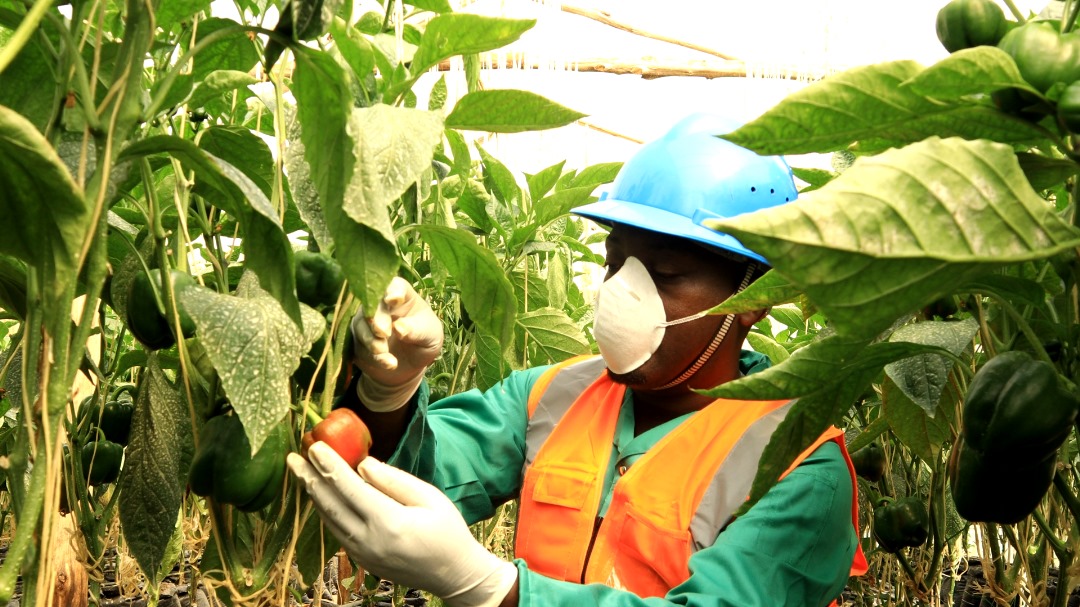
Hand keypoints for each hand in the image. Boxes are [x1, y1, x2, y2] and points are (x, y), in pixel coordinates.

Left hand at [287, 443, 517, 606]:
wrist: (453, 573)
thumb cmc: (447, 530)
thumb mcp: (429, 497)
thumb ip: (393, 480)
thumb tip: (362, 464)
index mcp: (389, 522)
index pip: (350, 488)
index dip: (329, 465)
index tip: (314, 445)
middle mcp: (369, 541)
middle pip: (330, 505)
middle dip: (309, 478)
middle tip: (292, 456)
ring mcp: (362, 554)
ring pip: (329, 520)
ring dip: (313, 494)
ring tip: (300, 472)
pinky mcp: (361, 561)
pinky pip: (337, 531)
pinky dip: (326, 510)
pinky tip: (321, 495)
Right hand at [350, 277, 442, 410]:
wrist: (410, 366)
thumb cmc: (425, 341)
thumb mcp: (431, 336)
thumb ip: (417, 330)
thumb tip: (399, 328)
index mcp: (402, 295)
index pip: (395, 285)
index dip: (392, 290)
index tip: (393, 299)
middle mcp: (381, 304)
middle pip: (372, 303)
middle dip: (376, 318)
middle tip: (382, 332)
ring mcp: (365, 321)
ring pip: (360, 325)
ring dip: (372, 341)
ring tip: (385, 354)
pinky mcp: (357, 340)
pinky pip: (358, 346)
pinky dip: (372, 356)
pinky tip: (388, 363)